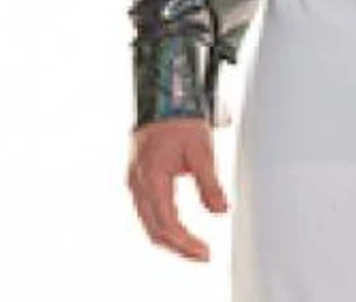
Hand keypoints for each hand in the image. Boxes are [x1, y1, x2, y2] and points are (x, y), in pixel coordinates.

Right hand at [126, 117, 229, 259]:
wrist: (163, 99)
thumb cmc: (181, 120)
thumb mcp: (202, 150)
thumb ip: (210, 183)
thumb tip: (221, 211)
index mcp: (152, 177)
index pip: (167, 223)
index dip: (186, 243)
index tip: (205, 252)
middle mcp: (138, 184)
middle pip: (154, 230)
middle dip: (179, 247)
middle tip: (202, 255)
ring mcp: (134, 183)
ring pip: (148, 224)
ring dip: (170, 239)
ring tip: (193, 247)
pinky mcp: (137, 180)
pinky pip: (147, 212)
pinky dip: (162, 226)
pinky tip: (179, 230)